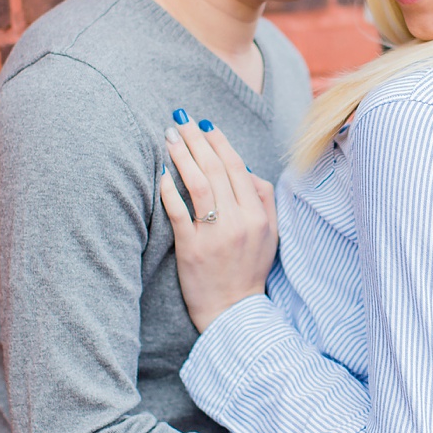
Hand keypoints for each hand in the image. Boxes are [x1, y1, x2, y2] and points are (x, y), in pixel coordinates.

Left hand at [158, 118, 277, 332]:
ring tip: (169, 137)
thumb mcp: (270, 235)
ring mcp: (214, 235)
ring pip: (198, 185)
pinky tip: (161, 173)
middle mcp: (238, 222)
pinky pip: (179, 213)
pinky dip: (170, 190)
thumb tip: (247, 169)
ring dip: (182, 156)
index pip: (237, 169)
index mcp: (257, 216)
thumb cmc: (249, 270)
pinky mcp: (191, 249)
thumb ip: (264, 200)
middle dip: (197, 140)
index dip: (220, 143)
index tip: (206, 125)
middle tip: (181, 120)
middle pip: (216, 170)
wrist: (233, 313)